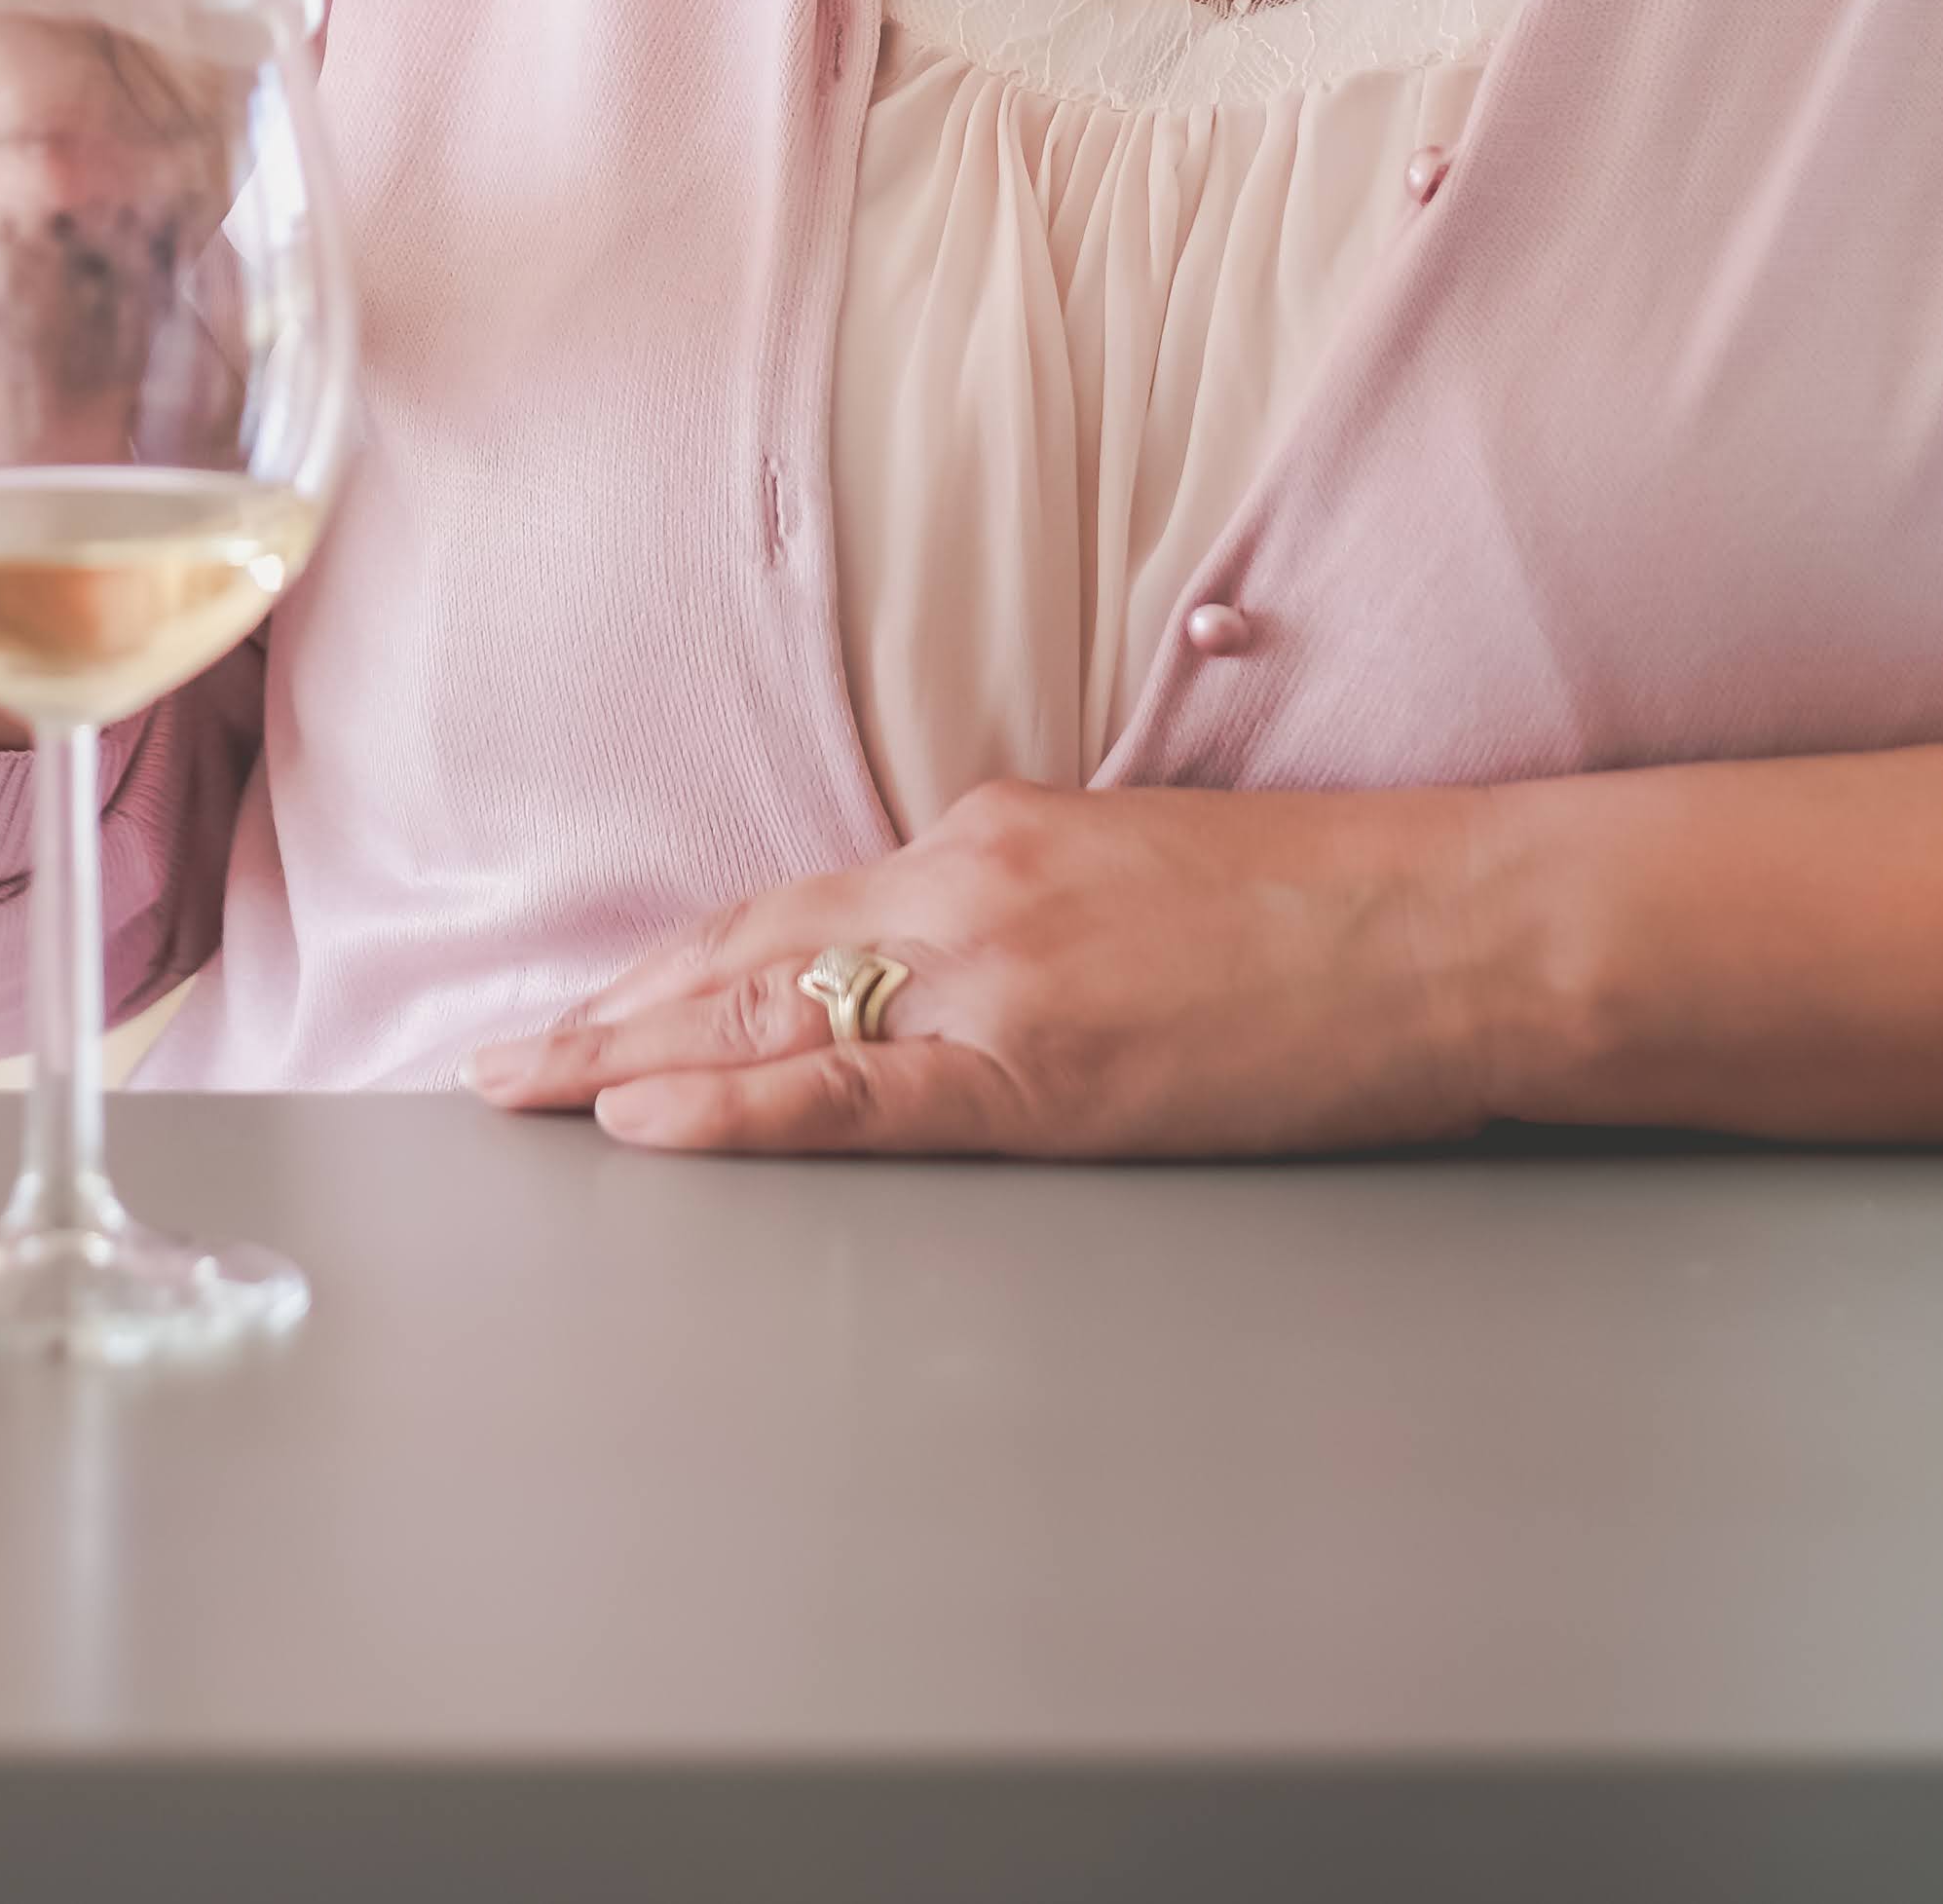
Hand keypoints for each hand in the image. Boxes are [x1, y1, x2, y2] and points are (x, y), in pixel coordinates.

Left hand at [464, 779, 1507, 1156]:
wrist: (1451, 925)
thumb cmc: (1327, 911)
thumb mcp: (1141, 873)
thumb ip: (1026, 907)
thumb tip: (950, 959)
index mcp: (994, 836)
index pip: (794, 906)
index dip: (679, 962)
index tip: (592, 999)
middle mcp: (968, 883)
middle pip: (746, 950)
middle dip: (612, 1007)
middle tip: (497, 1058)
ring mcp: (997, 968)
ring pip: (767, 1011)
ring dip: (628, 1054)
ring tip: (522, 1090)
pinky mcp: (1043, 1063)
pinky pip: (852, 1092)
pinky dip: (733, 1104)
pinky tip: (641, 1114)